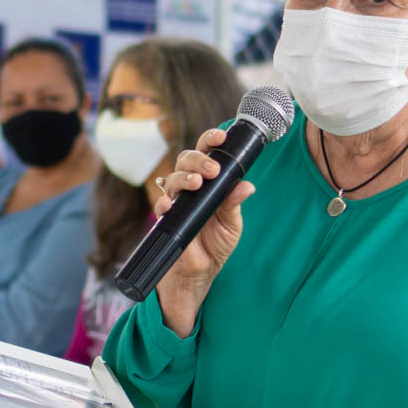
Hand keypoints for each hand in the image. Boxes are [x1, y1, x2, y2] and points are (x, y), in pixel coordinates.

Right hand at [151, 128, 255, 333]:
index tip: (221, 136)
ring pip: (173, 177)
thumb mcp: (232, 223)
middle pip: (186, 159)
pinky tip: (171, 204)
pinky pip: (161, 204)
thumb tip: (247, 185)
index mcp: (209, 182)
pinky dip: (165, 202)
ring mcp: (177, 201)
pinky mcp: (166, 218)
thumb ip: (234, 202)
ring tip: (197, 184)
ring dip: (184, 177)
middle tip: (212, 170)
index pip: (207, 153)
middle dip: (198, 159)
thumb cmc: (217, 244)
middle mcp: (190, 187)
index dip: (211, 140)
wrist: (201, 271)